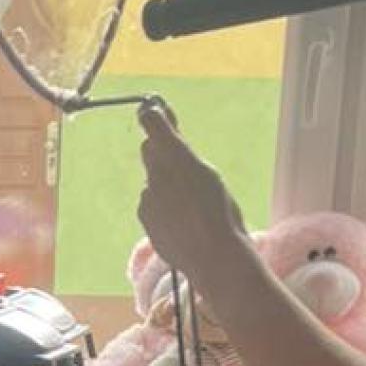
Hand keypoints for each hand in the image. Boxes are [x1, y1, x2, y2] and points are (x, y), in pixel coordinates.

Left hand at [136, 101, 245, 278]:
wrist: (213, 254)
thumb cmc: (221, 213)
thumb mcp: (207, 174)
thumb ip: (180, 152)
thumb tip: (159, 130)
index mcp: (178, 157)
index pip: (152, 124)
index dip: (152, 116)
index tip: (152, 111)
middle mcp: (157, 174)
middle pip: (150, 151)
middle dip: (160, 151)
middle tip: (178, 157)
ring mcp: (148, 197)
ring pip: (152, 180)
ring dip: (165, 183)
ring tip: (190, 201)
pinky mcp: (145, 217)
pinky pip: (151, 203)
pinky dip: (162, 205)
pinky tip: (181, 218)